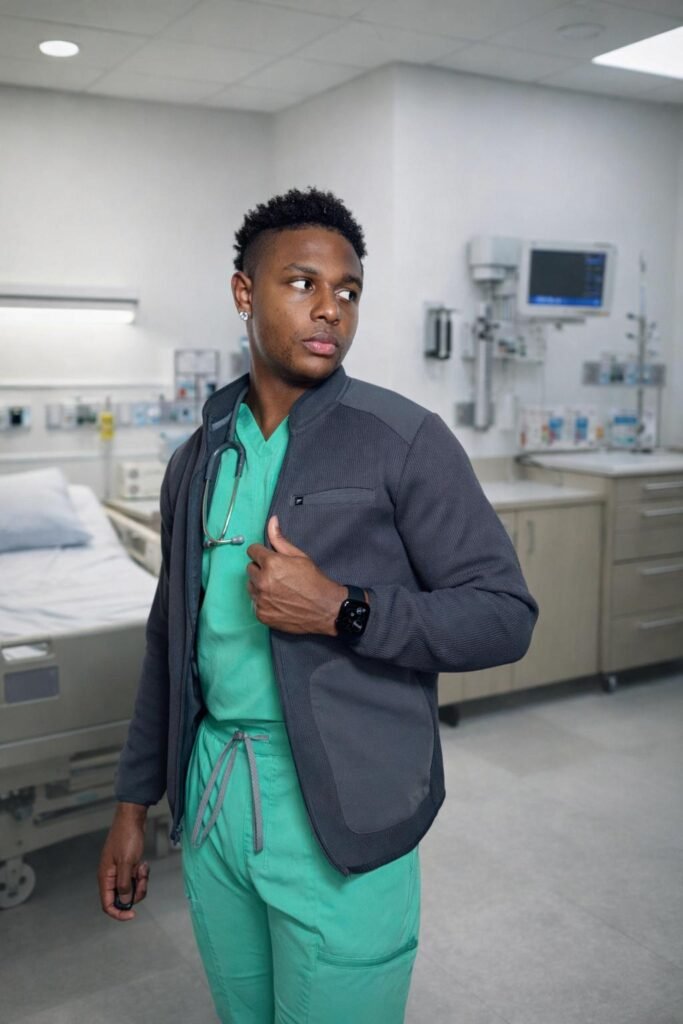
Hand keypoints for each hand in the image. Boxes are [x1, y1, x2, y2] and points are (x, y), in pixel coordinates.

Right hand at [97, 803, 149, 920]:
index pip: (107, 905)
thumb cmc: (127, 837)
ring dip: (140, 882)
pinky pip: (136, 879)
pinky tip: (143, 863)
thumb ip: (124, 884)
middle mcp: (111, 877)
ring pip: (131, 888)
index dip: (118, 913)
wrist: (132, 818)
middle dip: (135, 893)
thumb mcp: (127, 862)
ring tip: (143, 867)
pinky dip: (142, 874)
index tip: (133, 915)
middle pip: (122, 898)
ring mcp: (120, 871)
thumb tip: (125, 902)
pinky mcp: (128, 866)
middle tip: (143, 879)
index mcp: (106, 877)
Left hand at [246, 516, 345, 634]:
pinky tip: (278, 601)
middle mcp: (262, 581)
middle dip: (261, 569)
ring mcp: (261, 600)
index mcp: (271, 564)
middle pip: (250, 569)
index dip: (262, 553)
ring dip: (260, 585)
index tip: (270, 559)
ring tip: (278, 589)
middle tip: (278, 575)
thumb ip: (280, 539)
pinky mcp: (261, 614)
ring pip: (251, 586)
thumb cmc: (314, 582)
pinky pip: (255, 603)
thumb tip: (272, 521)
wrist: (325, 608)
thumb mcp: (299, 556)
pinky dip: (264, 602)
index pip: (252, 551)